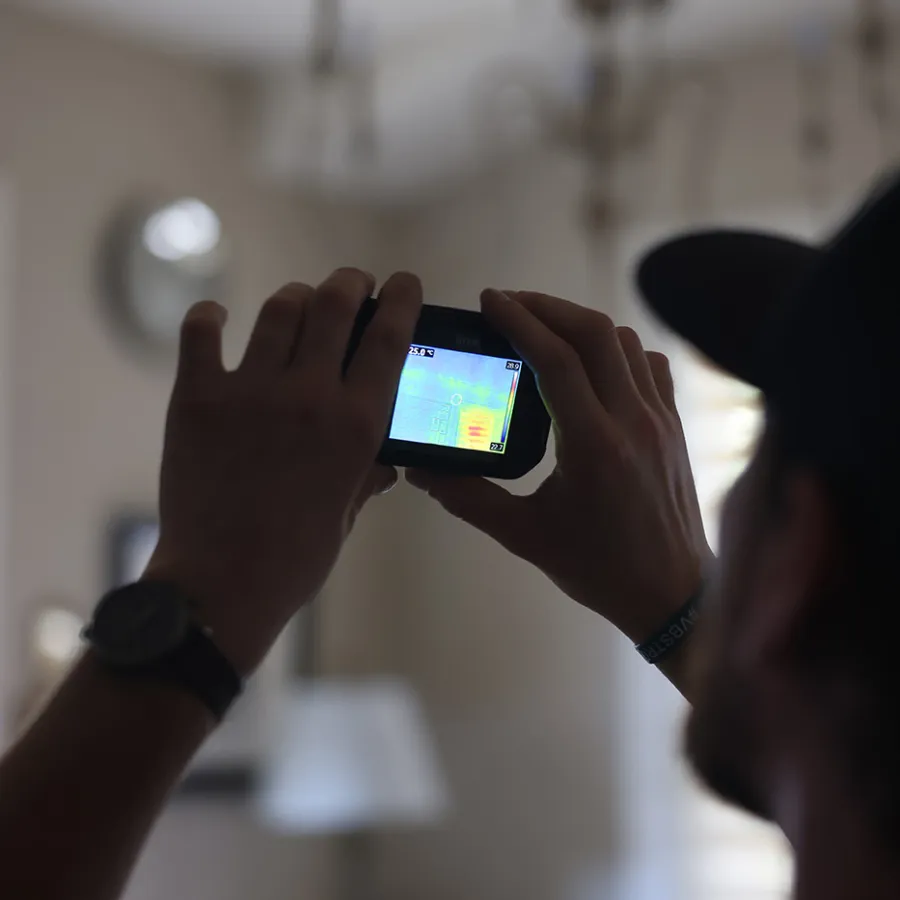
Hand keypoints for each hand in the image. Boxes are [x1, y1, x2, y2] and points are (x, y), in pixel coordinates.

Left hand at [145, 270, 421, 673]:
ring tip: (300, 303)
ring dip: (296, 298)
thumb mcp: (346, 514)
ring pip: (279, 310)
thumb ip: (367, 476)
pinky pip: (201, 332)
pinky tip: (218, 318)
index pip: (390, 337)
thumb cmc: (296, 557)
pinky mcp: (198, 397)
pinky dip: (210, 317)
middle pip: (336, 304)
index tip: (405, 283)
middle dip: (351, 282)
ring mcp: (250, 391)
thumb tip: (387, 465)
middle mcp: (309, 394)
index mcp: (356, 424)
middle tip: (354, 284)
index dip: (402, 300)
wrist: (222, 583)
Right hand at [407, 289, 712, 645]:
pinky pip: (649, 363)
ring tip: (543, 326)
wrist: (673, 593)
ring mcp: (661, 418)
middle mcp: (633, 421)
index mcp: (593, 446)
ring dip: (581, 323)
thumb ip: (468, 498)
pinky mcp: (674, 424)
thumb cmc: (597, 568)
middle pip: (594, 333)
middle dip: (547, 307)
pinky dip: (618, 347)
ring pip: (625, 341)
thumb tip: (419, 473)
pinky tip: (593, 361)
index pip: (556, 360)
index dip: (520, 321)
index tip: (490, 301)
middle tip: (509, 305)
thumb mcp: (523, 536)